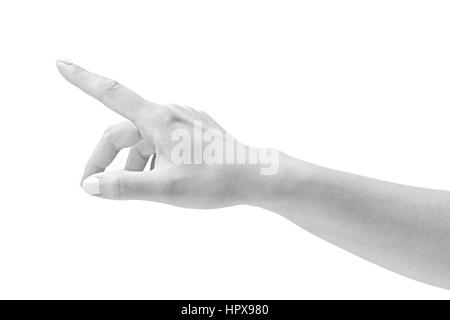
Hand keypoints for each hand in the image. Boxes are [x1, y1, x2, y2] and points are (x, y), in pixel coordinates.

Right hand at [56, 58, 277, 208]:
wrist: (254, 177)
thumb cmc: (215, 180)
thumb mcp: (166, 188)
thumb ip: (126, 186)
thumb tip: (91, 184)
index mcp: (159, 119)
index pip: (112, 94)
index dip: (83, 79)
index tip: (61, 63)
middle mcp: (169, 113)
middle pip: (123, 131)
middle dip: (105, 158)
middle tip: (92, 185)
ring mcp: (184, 120)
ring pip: (144, 139)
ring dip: (133, 162)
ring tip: (137, 187)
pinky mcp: (194, 130)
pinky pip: (162, 140)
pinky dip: (152, 159)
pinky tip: (161, 178)